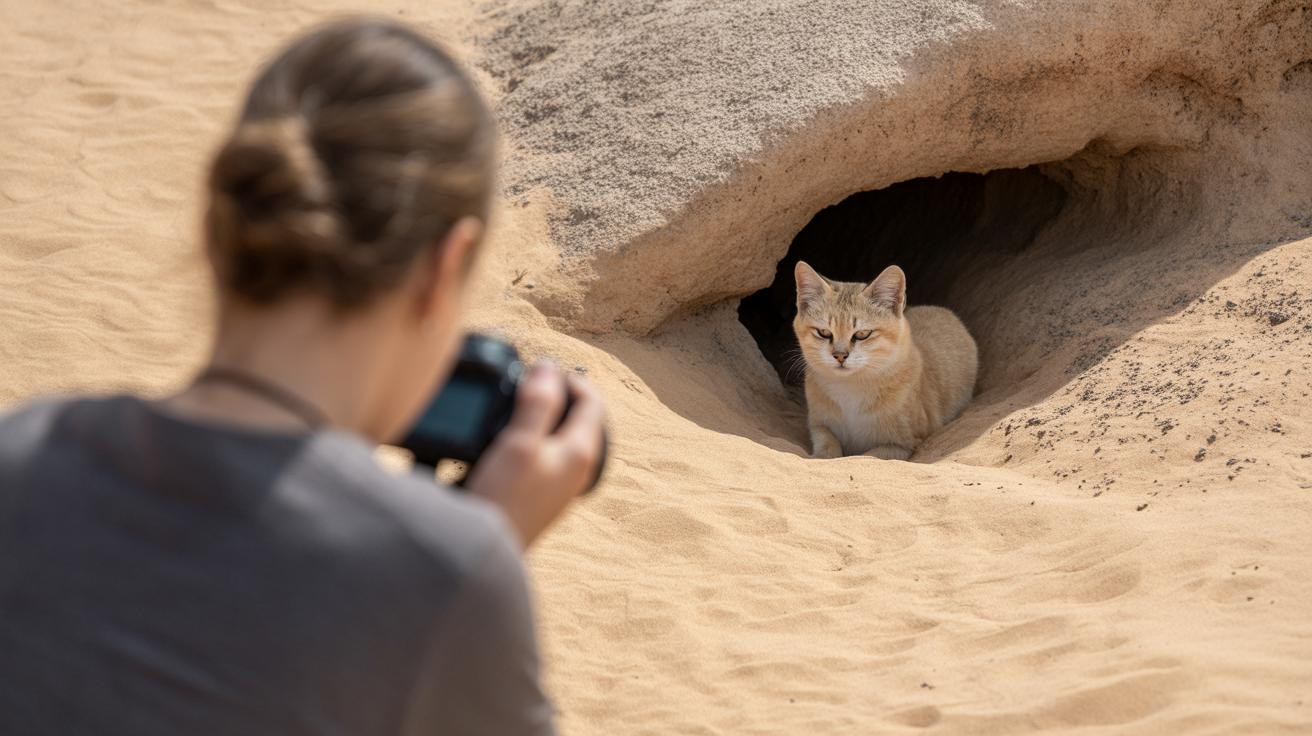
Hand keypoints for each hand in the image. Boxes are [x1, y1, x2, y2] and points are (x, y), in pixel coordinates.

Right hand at [465, 361, 604, 547]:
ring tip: (512, 405)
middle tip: (525, 382)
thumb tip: (548, 367)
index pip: (592, 400)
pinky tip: (503, 439)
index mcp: (580, 452)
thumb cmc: (503, 498)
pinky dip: (529, 437)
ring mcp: (558, 485)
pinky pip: (542, 454)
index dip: (570, 377)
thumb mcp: (519, 442)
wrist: (481, 552)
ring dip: (540, 415)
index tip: (538, 368)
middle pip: (578, 417)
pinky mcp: (537, 495)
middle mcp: (576, 469)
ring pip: (558, 436)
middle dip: (555, 394)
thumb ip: (537, 403)